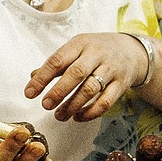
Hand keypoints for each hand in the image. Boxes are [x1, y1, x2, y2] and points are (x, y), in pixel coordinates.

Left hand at [25, 32, 148, 121]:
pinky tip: (78, 117)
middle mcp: (96, 54)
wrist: (132, 51)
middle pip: (76, 73)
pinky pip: (105, 102)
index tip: (29, 93)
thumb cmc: (96, 51)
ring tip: (59, 115)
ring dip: (73, 105)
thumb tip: (33, 77)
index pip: (58, 60)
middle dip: (58, 92)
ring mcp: (111, 69)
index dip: (42, 78)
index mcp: (80, 43)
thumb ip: (57, 63)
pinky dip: (90, 112)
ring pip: (91, 89)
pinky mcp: (121, 85)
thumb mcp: (76, 49)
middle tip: (45, 105)